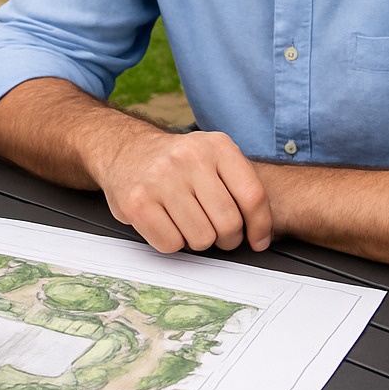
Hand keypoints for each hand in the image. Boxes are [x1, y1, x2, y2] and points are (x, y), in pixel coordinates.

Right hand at [90, 129, 270, 253]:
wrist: (127, 150)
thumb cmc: (179, 163)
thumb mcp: (214, 157)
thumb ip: (241, 187)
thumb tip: (261, 236)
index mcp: (216, 145)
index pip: (252, 196)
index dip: (260, 226)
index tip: (257, 240)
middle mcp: (189, 158)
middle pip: (228, 223)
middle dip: (226, 238)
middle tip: (217, 233)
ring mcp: (160, 179)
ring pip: (201, 238)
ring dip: (197, 240)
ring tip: (188, 223)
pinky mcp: (137, 202)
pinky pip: (170, 244)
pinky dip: (172, 242)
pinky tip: (167, 223)